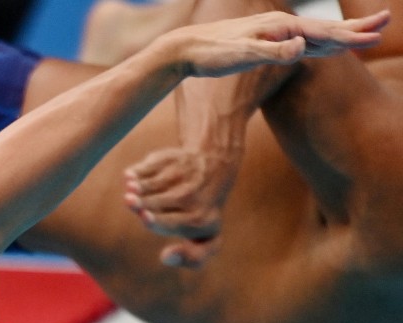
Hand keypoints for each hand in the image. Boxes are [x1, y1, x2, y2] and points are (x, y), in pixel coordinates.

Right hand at [123, 145, 239, 267]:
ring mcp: (187, 175)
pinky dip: (138, 172)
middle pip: (160, 203)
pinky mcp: (176, 158)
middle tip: (128, 200)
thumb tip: (166, 256)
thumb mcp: (206, 239)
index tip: (144, 215)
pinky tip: (130, 178)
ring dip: (138, 186)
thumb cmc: (200, 214)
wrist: (214, 169)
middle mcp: (197, 198)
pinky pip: (152, 166)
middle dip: (141, 202)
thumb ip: (194, 257)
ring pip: (155, 184)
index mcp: (203, 221)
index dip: (157, 221)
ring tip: (129, 190)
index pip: (174, 223)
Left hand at [161, 10, 387, 78]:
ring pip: (315, 33)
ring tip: (366, 32)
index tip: (375, 37)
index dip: (350, 37)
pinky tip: (325, 45)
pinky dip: (319, 42)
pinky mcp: (265, 42)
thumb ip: (272, 52)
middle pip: (325, 27)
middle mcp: (280, 25)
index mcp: (280, 27)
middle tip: (385, 22)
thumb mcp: (241, 55)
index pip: (322, 32)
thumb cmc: (211, 54)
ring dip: (342, 33)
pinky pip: (300, 41)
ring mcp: (273, 32)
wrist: (185, 49)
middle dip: (356, 27)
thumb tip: (301, 48)